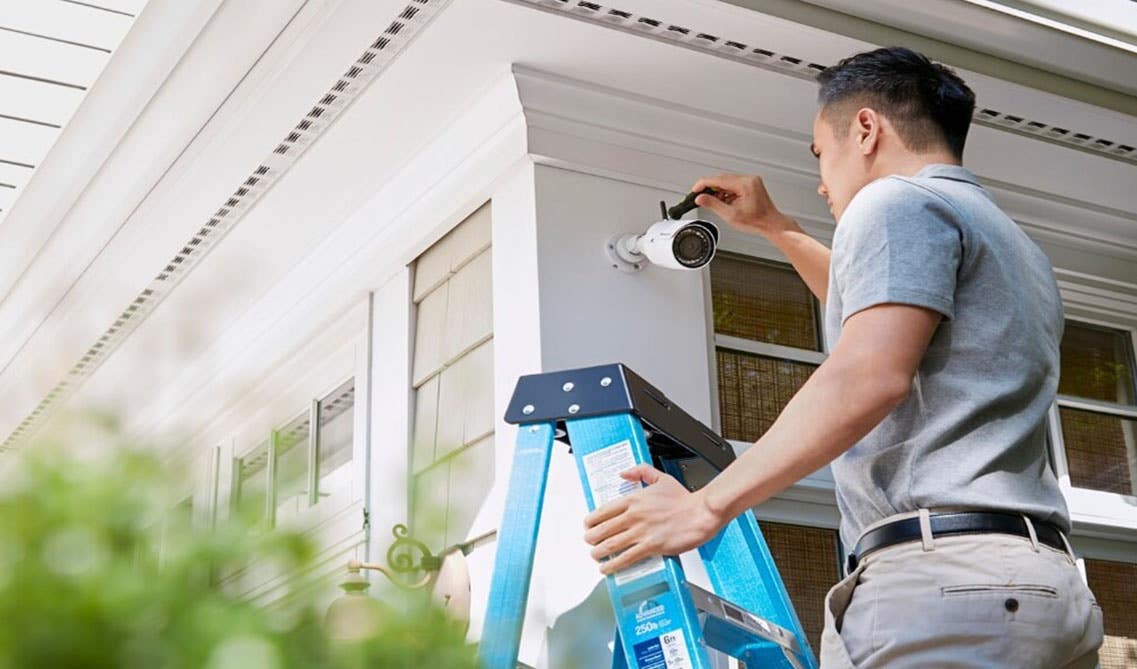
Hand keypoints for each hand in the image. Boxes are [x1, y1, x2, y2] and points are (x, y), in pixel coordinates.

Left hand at [582, 465, 721, 574]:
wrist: (701, 513)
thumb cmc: (684, 499)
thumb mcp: (660, 478)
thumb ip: (641, 471)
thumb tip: (624, 473)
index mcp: (634, 499)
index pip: (603, 511)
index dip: (591, 520)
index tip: (588, 525)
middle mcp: (634, 515)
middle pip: (603, 529)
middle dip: (591, 538)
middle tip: (589, 542)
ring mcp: (641, 532)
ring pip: (611, 545)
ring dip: (598, 552)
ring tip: (595, 556)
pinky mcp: (651, 546)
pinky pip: (626, 558)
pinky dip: (613, 565)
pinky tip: (607, 568)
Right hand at [692, 174, 793, 237]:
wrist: (770, 224)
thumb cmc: (756, 221)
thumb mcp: (730, 215)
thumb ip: (713, 205)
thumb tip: (700, 198)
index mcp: (745, 184)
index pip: (718, 180)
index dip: (703, 184)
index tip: (695, 189)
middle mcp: (749, 179)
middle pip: (722, 179)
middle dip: (710, 189)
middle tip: (701, 198)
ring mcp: (751, 181)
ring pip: (727, 181)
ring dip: (719, 191)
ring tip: (717, 204)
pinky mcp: (751, 184)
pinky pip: (734, 184)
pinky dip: (726, 192)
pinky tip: (725, 202)